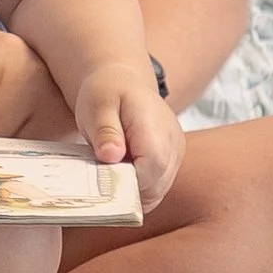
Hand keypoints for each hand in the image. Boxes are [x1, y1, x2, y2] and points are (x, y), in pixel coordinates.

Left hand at [75, 59, 184, 210]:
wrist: (123, 81)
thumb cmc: (107, 92)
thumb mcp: (97, 106)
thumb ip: (106, 131)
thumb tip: (111, 156)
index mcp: (156, 128)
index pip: (151, 169)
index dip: (127, 182)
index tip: (102, 181)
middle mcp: (173, 144)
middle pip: (156, 186)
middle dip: (127, 192)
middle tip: (99, 181)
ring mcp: (175, 154)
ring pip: (157, 191)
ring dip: (131, 191)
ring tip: (107, 174)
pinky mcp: (171, 161)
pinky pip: (156, 186)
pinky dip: (137, 188)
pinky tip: (117, 175)